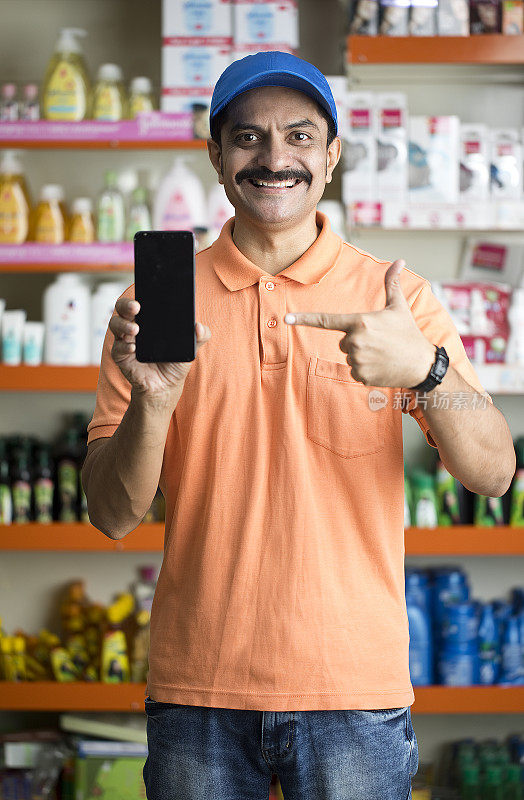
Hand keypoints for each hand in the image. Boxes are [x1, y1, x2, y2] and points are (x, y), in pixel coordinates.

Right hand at [109, 297, 210, 396]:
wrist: (166, 386)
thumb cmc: (175, 362)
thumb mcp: (191, 348)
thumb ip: (200, 336)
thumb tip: (199, 327)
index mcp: (148, 319)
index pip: (141, 300)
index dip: (141, 293)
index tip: (147, 291)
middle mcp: (133, 325)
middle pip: (122, 308)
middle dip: (126, 305)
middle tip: (136, 307)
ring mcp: (125, 340)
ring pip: (115, 324)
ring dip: (124, 325)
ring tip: (136, 330)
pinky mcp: (121, 356)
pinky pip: (118, 348)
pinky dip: (124, 346)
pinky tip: (133, 348)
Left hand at [284, 259, 434, 388]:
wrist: (422, 366)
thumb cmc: (409, 334)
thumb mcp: (399, 308)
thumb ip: (392, 284)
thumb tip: (399, 260)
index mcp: (360, 321)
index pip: (326, 320)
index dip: (304, 319)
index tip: (286, 319)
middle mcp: (355, 341)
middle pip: (343, 341)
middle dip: (358, 340)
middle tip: (379, 342)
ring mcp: (357, 360)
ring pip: (348, 356)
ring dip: (362, 356)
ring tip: (382, 354)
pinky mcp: (360, 376)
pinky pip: (353, 371)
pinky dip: (365, 370)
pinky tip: (381, 366)